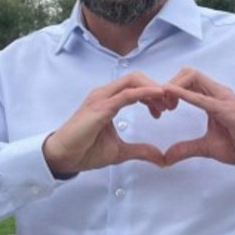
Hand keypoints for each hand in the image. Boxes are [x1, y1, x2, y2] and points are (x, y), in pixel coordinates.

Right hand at [43, 72, 170, 177]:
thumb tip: (160, 156)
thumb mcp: (120, 151)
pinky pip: (126, 94)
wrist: (64, 157)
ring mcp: (102, 97)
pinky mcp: (100, 107)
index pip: (136, 85)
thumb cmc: (85, 150)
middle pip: (137, 77)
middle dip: (157, 87)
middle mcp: (105, 94)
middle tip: (171, 105)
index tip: (166, 108)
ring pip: (133, 80)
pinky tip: (158, 95)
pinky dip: (145, 92)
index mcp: (109, 99)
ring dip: (153, 88)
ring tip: (166, 103)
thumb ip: (140, 150)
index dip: (154, 92)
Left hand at [162, 67, 234, 166]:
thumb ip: (187, 148)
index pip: (187, 80)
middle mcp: (217, 92)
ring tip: (167, 106)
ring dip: (174, 87)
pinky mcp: (227, 109)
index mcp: (212, 98)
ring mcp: (223, 98)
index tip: (160, 106)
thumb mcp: (207, 147)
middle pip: (188, 72)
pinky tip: (172, 96)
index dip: (170, 89)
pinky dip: (185, 95)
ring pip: (193, 77)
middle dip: (169, 83)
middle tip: (161, 106)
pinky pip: (203, 98)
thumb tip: (166, 157)